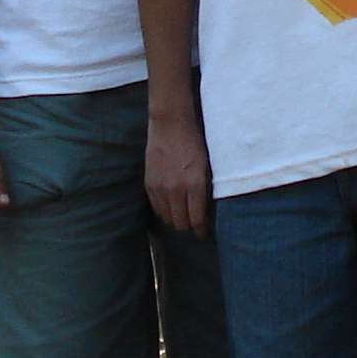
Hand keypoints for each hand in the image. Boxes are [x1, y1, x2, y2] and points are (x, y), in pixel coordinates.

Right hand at [146, 110, 213, 234]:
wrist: (170, 124)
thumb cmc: (194, 143)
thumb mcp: (207, 166)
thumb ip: (205, 190)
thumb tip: (205, 212)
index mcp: (195, 184)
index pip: (197, 220)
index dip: (201, 231)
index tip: (203, 233)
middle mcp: (176, 189)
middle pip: (181, 223)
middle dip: (189, 228)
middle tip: (194, 226)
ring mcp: (160, 187)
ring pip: (167, 218)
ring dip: (176, 221)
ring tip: (183, 218)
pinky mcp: (149, 184)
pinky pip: (156, 208)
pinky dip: (164, 212)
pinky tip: (171, 208)